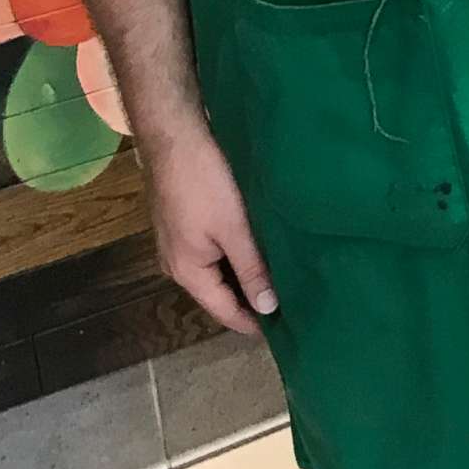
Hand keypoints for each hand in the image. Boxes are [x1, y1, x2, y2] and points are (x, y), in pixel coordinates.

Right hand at [143, 127, 277, 336]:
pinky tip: (260, 248)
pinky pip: (214, 250)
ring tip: (282, 279)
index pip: (223, 311)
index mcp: (186, 272)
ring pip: (218, 270)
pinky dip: (236, 254)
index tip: (285, 333)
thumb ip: (252, 269)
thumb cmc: (203, 183)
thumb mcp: (233, 229)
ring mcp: (178, 241)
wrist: (175, 135)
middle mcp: (176, 263)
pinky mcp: (184, 221)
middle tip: (293, 305)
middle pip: (219, 293)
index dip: (253, 323)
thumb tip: (267, 308)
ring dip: (246, 275)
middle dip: (251, 300)